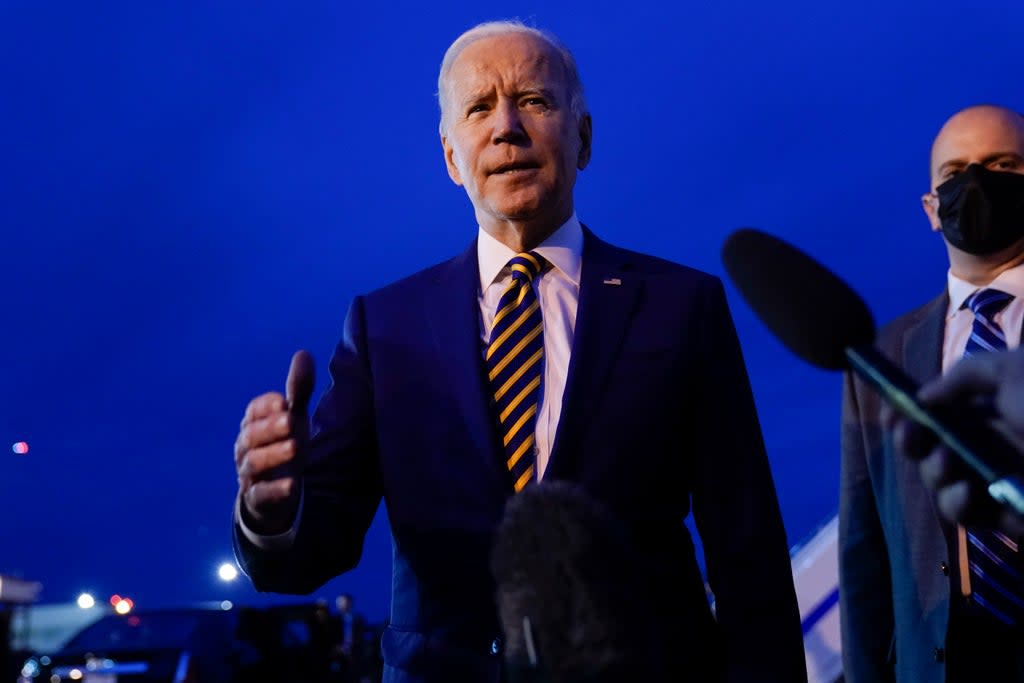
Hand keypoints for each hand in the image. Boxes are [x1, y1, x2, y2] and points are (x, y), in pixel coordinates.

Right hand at [235, 350, 314, 533]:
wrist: (273, 493)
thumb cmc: (283, 446)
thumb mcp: (293, 418)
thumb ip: (298, 390)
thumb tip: (304, 353)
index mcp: (253, 425)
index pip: (253, 412)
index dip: (266, 406)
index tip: (284, 401)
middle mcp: (246, 448)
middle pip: (251, 436)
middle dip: (271, 427)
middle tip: (292, 420)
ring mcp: (250, 475)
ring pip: (254, 463)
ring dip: (274, 454)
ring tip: (296, 447)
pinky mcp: (258, 500)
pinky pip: (261, 495)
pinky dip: (275, 490)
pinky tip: (291, 486)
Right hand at [891, 348, 1023, 534]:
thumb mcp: (1012, 370)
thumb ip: (962, 376)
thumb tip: (922, 395)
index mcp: (993, 409)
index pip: (940, 412)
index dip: (909, 413)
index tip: (892, 413)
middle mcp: (992, 444)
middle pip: (932, 448)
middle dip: (911, 442)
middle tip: (911, 436)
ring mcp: (1001, 481)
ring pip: (942, 484)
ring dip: (933, 474)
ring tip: (949, 465)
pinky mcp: (1010, 515)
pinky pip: (968, 516)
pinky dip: (958, 504)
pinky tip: (965, 491)